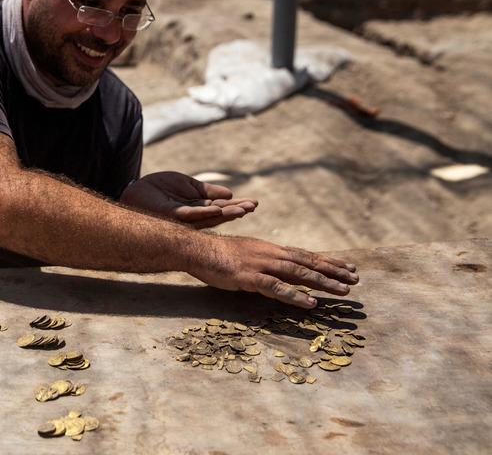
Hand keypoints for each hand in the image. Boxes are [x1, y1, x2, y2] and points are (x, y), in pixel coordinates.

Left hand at [120, 171, 256, 228]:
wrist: (137, 190)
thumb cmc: (160, 189)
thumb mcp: (189, 186)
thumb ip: (207, 191)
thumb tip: (230, 193)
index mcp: (199, 210)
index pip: (222, 208)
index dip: (237, 206)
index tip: (254, 203)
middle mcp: (193, 218)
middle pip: (219, 216)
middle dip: (236, 211)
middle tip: (253, 207)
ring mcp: (183, 219)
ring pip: (209, 218)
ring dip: (226, 213)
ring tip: (242, 209)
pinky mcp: (172, 216)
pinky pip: (190, 215)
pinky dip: (205, 212)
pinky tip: (218, 209)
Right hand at [190, 235, 359, 308]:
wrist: (197, 249)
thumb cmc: (217, 254)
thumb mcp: (246, 253)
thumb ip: (263, 261)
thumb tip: (277, 270)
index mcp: (270, 249)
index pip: (305, 255)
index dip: (327, 262)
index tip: (348, 268)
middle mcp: (271, 254)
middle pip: (308, 262)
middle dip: (333, 271)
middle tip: (356, 279)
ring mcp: (261, 265)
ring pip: (299, 274)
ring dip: (322, 283)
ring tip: (343, 291)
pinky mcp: (250, 278)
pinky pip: (276, 288)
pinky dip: (295, 296)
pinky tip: (310, 303)